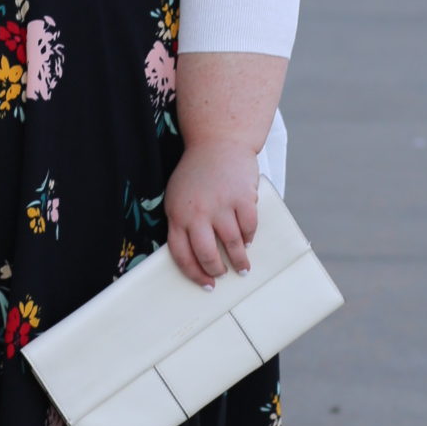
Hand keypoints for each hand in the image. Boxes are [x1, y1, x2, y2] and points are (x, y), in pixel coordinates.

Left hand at [165, 141, 259, 288]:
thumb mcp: (177, 196)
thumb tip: (194, 255)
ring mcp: (221, 205)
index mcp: (178, 214)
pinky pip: (249, 227)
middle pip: (207, 254)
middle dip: (216, 270)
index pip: (181, 254)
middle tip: (223, 275)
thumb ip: (183, 222)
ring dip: (238, 260)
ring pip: (232, 244)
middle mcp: (198, 213)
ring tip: (242, 268)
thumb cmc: (196, 173)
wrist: (217, 141)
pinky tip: (247, 240)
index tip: (205, 284)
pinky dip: (249, 237)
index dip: (194, 273)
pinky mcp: (243, 198)